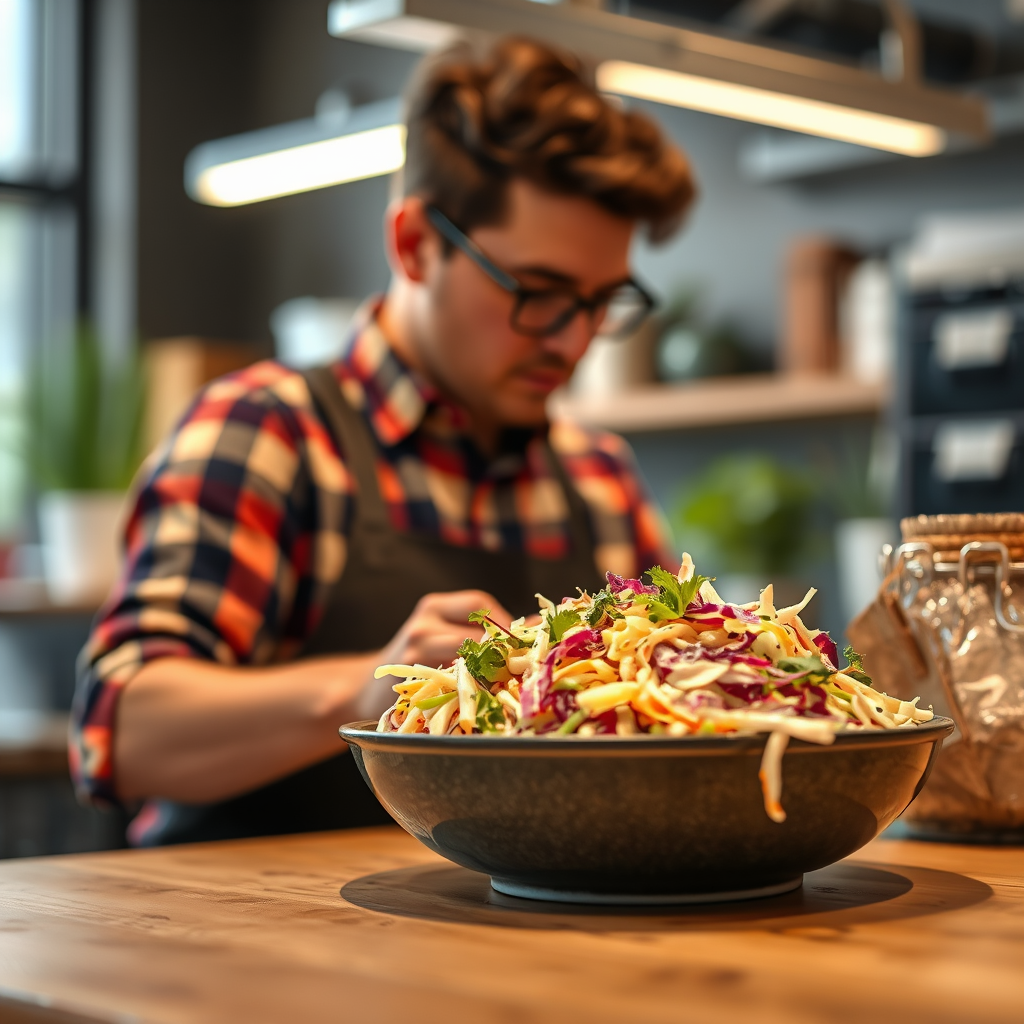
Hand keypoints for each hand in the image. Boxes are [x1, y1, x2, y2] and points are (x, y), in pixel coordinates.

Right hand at [356, 590, 510, 718]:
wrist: (366, 688)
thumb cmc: (419, 662)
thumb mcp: (444, 635)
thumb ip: (481, 630)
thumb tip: (537, 625)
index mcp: (434, 606)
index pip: (479, 603)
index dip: (504, 623)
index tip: (520, 643)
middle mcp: (423, 622)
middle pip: (476, 631)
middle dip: (503, 650)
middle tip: (520, 667)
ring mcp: (415, 649)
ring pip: (466, 656)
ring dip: (490, 671)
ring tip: (503, 683)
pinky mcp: (412, 677)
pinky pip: (452, 680)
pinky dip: (471, 688)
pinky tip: (480, 696)